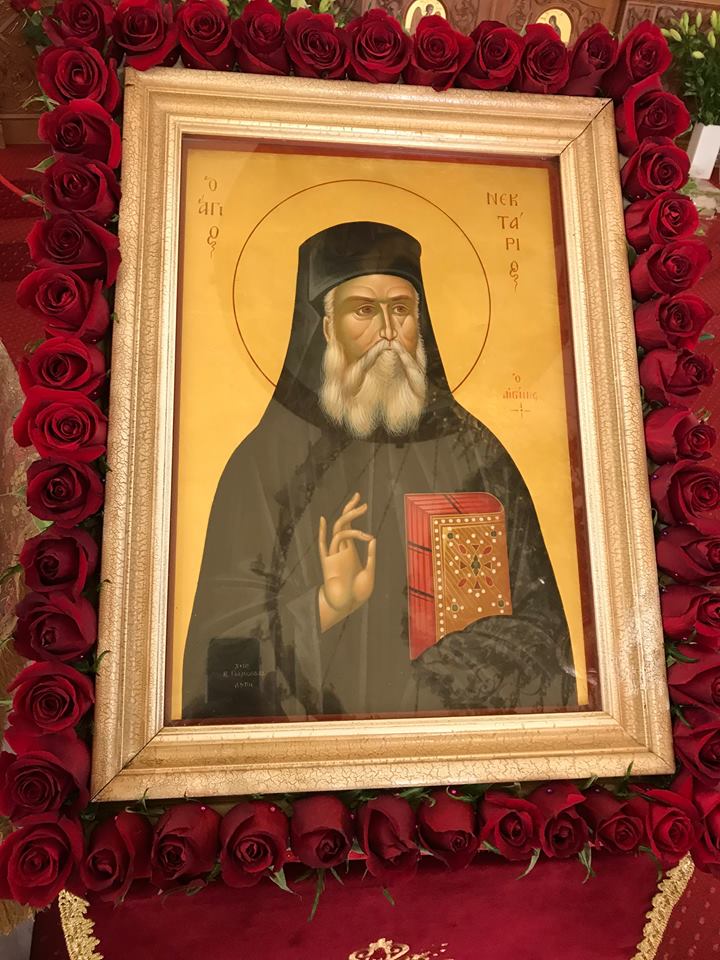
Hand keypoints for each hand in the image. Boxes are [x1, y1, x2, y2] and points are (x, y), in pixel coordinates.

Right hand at [318, 492, 375, 631]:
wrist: (346, 606)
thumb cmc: (358, 593)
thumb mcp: (370, 573)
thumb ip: (371, 557)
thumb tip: (373, 539)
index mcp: (351, 550)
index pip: (351, 526)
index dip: (354, 512)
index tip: (360, 501)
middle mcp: (342, 549)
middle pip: (343, 523)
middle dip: (351, 510)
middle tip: (360, 499)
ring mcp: (334, 554)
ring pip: (338, 530)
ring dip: (350, 520)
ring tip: (362, 513)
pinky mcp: (328, 561)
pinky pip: (324, 544)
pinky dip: (322, 532)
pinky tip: (324, 520)